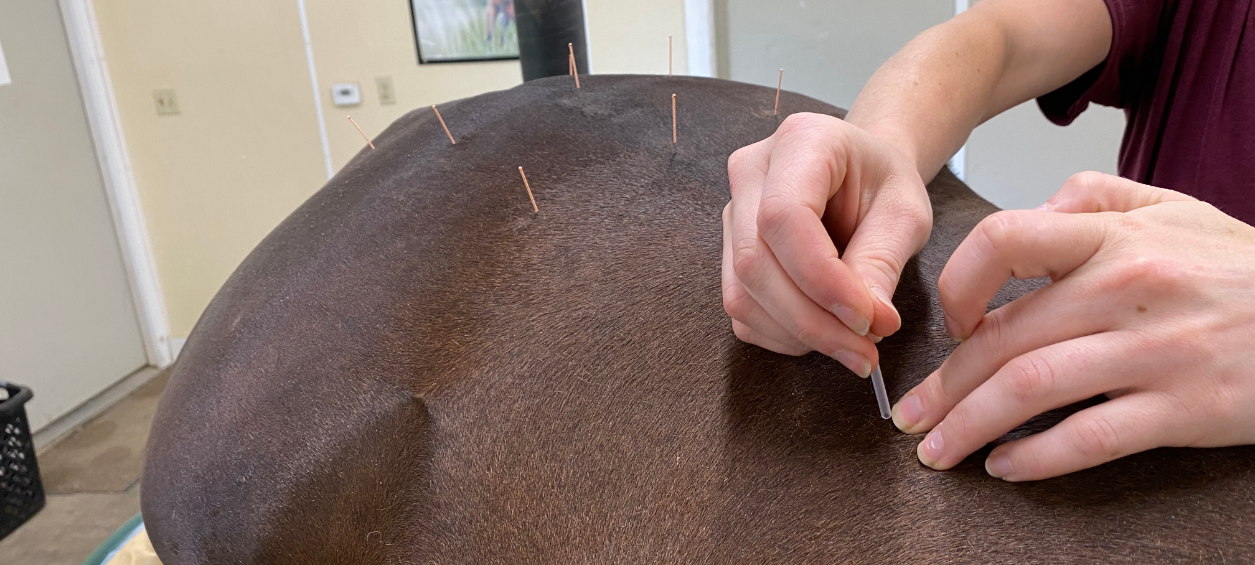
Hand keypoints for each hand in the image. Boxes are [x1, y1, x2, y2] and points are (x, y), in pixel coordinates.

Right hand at [721, 113, 931, 375]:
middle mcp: (750, 173)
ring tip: (853, 345)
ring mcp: (732, 213)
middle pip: (755, 262)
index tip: (868, 320)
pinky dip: (783, 335)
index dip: (821, 278)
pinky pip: (742, 309)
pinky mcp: (730, 252)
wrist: (864, 174)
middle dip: (811, 320)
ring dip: (797, 334)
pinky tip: (824, 332)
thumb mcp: (905, 213)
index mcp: (799, 142)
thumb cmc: (885, 184)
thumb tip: (869, 322)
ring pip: (741, 293)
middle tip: (865, 352)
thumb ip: (883, 261)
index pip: (784, 217)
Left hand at [892, 172, 1254, 479]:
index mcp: (1114, 239)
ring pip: (1032, 390)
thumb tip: (1026, 217)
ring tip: (937, 449)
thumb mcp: (1170, 208)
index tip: (947, 321)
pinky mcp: (1183, 409)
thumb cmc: (1238, 268)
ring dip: (969, 426)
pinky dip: (1037, 458)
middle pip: (1003, 338)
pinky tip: (1005, 466)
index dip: (957, 283)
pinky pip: (1090, 439)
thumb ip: (1090, 199)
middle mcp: (1126, 290)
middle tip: (909, 414)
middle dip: (943, 385)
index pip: (1003, 241)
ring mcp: (1155, 352)